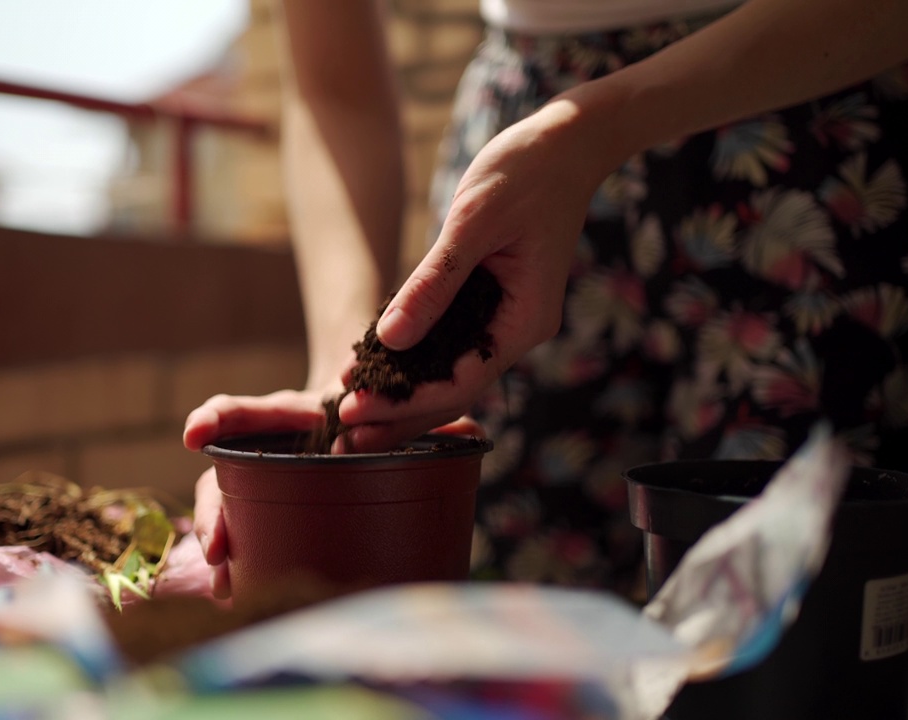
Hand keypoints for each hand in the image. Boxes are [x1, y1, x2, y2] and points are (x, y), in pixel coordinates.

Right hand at [184, 390, 484, 598]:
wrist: (363, 416)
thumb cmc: (380, 410)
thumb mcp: (403, 408)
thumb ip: (432, 419)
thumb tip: (472, 435)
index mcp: (297, 416)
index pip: (251, 413)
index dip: (220, 419)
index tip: (193, 434)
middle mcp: (268, 447)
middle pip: (226, 473)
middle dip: (217, 509)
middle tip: (218, 546)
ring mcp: (262, 479)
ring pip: (226, 507)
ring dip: (221, 543)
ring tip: (225, 581)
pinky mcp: (267, 510)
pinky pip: (243, 533)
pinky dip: (235, 562)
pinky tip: (232, 592)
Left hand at [338, 97, 624, 445]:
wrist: (565, 142)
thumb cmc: (526, 172)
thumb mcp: (474, 222)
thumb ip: (433, 283)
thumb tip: (391, 339)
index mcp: (524, 321)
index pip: (459, 382)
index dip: (404, 403)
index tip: (355, 410)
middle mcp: (517, 330)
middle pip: (453, 391)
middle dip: (399, 415)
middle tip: (342, 432)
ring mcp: (504, 318)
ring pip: (449, 372)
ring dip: (402, 395)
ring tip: (350, 416)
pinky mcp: (489, 302)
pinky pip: (449, 344)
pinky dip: (413, 360)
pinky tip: (374, 372)